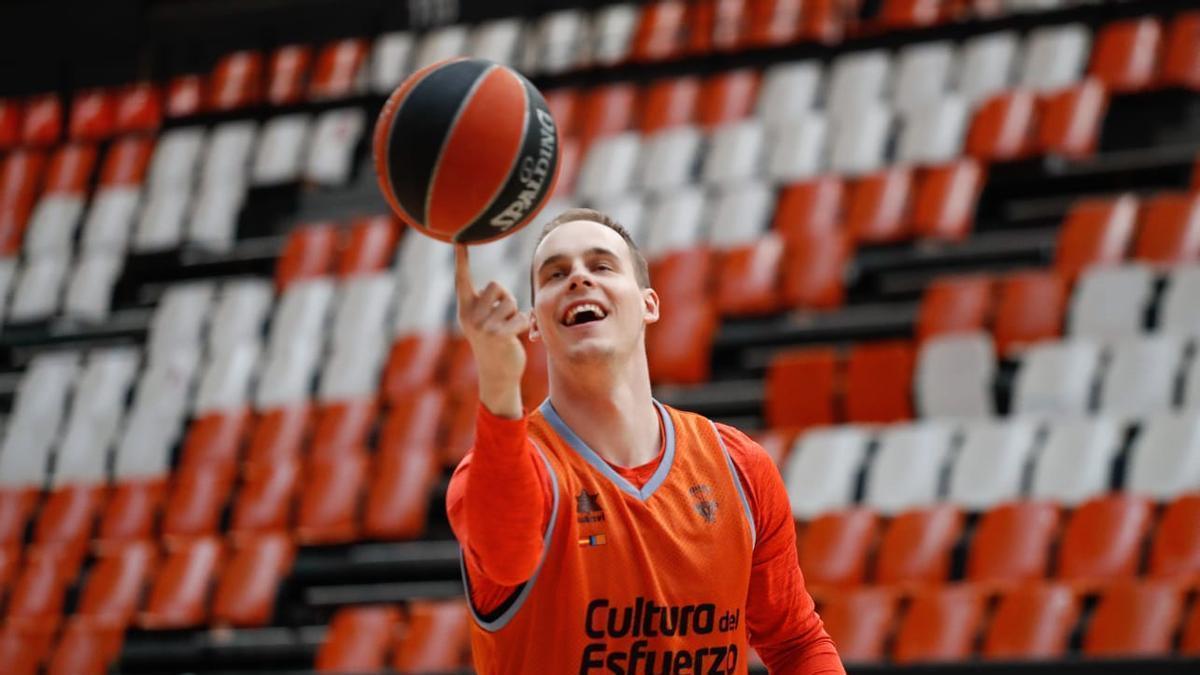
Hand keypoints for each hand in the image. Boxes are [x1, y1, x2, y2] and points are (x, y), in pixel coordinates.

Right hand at [454, 245, 528, 417]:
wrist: (497, 375)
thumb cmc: (495, 344)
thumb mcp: (484, 321)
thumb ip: (485, 303)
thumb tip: (494, 286)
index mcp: (465, 308)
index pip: (462, 279)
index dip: (462, 259)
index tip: (459, 239)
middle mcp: (469, 315)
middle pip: (498, 286)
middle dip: (507, 299)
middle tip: (502, 320)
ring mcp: (482, 326)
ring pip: (511, 301)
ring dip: (515, 313)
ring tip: (507, 330)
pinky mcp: (497, 335)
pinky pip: (520, 316)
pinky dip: (525, 325)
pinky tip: (516, 337)